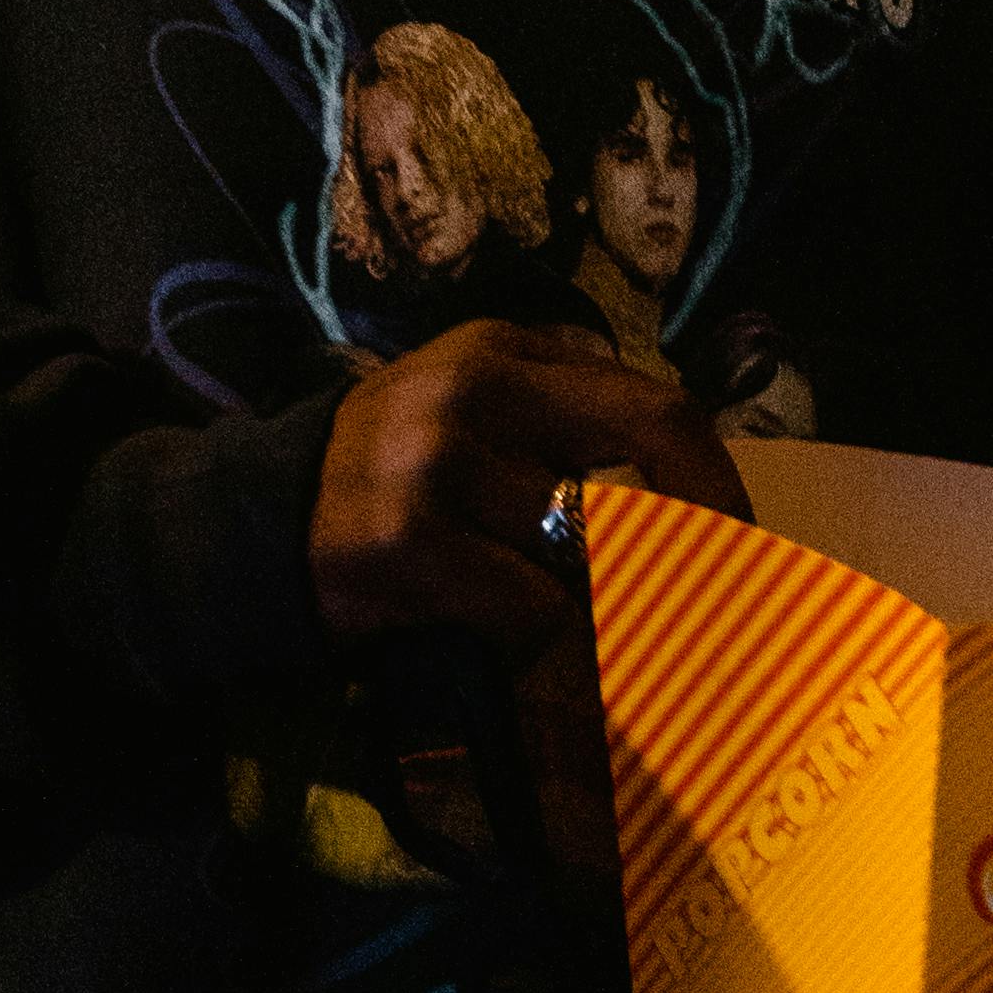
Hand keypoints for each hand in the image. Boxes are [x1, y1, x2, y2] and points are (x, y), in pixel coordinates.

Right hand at [308, 320, 745, 664]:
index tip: (742, 548)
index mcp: (502, 350)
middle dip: (697, 539)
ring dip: (599, 606)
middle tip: (716, 607)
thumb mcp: (466, 412)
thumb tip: (691, 493)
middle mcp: (475, 387)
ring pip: (588, 547)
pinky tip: (504, 641)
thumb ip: (560, 416)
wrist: (250, 525)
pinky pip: (529, 606)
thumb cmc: (385, 478)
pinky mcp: (408, 540)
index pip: (657, 406)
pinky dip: (538, 642)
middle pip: (647, 452)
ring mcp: (437, 460)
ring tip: (585, 638)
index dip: (718, 484)